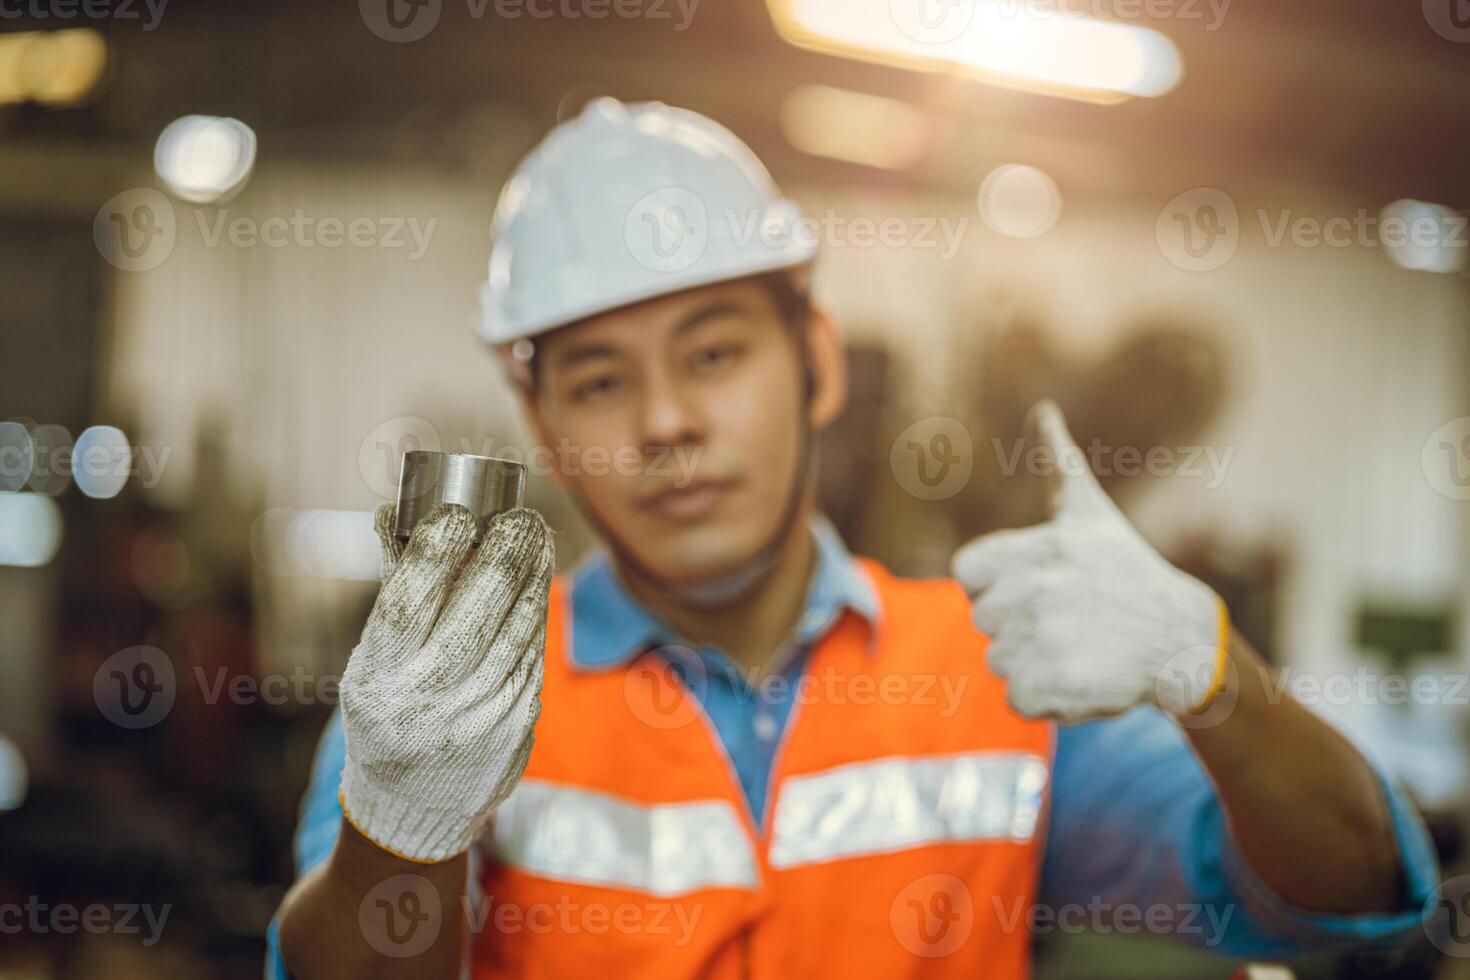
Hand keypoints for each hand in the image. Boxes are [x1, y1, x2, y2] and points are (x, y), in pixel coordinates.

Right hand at [339, 502, 553, 861]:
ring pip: (516, 626)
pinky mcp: (516, 725)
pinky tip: (538, 581)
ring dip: (532, 573)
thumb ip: (393, 592)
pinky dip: (536, 611)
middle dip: (503, 551)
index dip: (436, 550)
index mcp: (377, 679)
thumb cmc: (387, 714)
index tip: (457, 513)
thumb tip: (396, 513)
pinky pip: (531, 653)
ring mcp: (477, 716)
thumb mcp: (371, 664)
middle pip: (476, 607)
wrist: (414, 811)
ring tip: (536, 536)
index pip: (410, 600)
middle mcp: (425, 701)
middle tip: (518, 516)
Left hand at [951, 400, 1228, 722]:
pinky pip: (1016, 699)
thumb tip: (1043, 408)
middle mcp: (1034, 592)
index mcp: (1036, 548)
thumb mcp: (1088, 511)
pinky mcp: (1048, 688)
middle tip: (1072, 616)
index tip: (1040, 583)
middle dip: (1020, 624)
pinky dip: (1046, 698)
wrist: (1183, 640)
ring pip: (998, 660)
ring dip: (1035, 661)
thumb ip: (1055, 460)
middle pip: (984, 620)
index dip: (998, 583)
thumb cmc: (1126, 571)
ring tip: (1083, 645)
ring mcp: (1040, 642)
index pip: (967, 574)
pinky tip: (1084, 676)